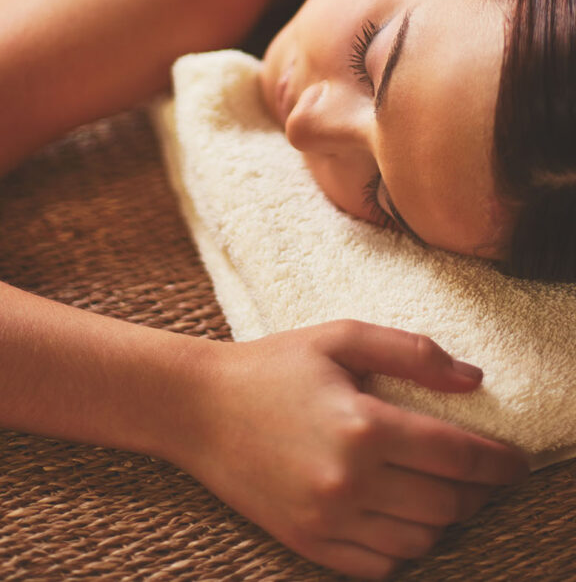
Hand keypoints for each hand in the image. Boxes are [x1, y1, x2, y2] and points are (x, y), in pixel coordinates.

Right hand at [167, 321, 527, 578]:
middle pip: (447, 504)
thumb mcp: (341, 338)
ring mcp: (328, 519)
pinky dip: (406, 549)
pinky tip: (406, 520)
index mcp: (363, 425)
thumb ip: (411, 352)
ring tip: (447, 494)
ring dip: (446, 521)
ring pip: (420, 541)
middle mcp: (350, 480)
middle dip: (479, 492)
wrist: (199, 409)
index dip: (498, 462)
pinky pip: (379, 566)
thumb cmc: (274, 365)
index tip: (519, 463)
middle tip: (488, 476)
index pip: (456, 455)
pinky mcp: (308, 543)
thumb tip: (472, 379)